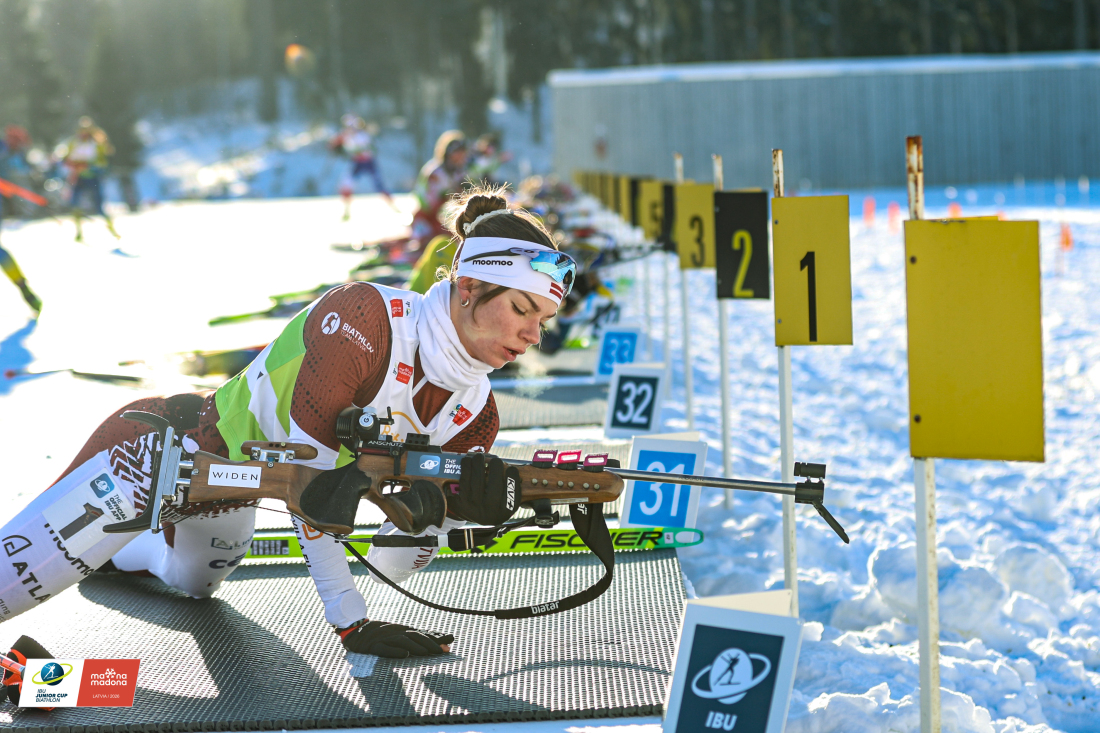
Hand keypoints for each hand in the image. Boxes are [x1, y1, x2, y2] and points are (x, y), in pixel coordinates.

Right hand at [337, 619, 452, 657]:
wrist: (355, 631)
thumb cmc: (382, 635)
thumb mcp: (402, 634)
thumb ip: (422, 638)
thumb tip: (445, 641)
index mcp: (403, 630)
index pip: (422, 633)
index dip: (436, 637)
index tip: (451, 640)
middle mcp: (395, 632)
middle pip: (414, 636)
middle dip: (430, 643)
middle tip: (443, 650)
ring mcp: (384, 638)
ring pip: (402, 641)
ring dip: (416, 647)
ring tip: (427, 652)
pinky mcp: (373, 647)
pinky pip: (385, 649)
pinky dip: (395, 652)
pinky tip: (405, 655)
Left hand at [450, 453, 520, 525]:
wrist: (477, 516)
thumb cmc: (496, 503)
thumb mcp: (509, 502)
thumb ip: (513, 487)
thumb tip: (511, 468)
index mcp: (506, 510)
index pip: (512, 491)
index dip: (513, 476)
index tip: (512, 468)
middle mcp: (490, 510)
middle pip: (495, 485)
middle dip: (496, 467)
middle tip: (495, 460)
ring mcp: (475, 506)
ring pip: (477, 479)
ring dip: (478, 463)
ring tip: (479, 456)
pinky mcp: (462, 502)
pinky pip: (464, 480)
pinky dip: (466, 467)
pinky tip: (468, 460)